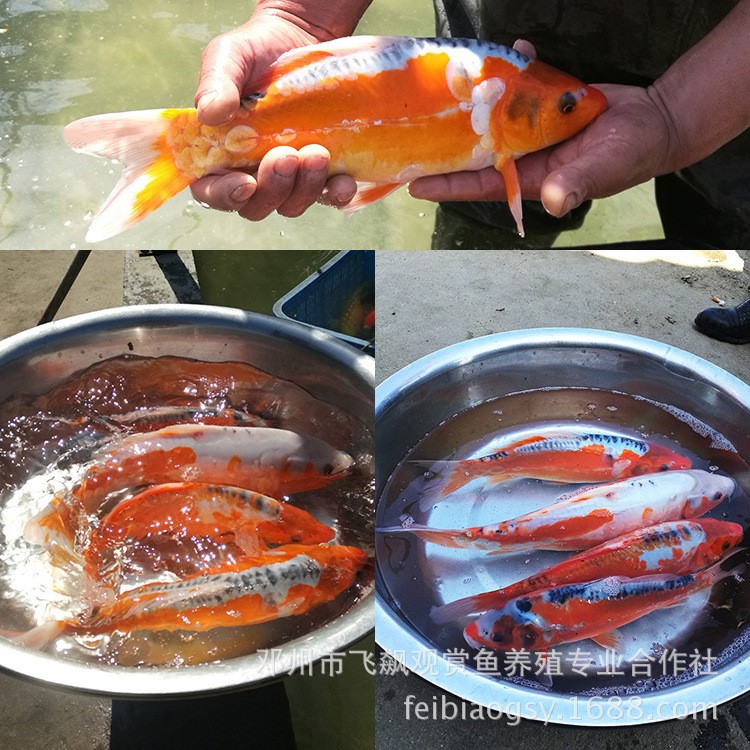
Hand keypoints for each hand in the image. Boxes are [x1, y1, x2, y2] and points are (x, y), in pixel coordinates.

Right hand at [191, 12, 356, 218]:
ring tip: (317, 153)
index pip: (212, 192)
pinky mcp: (322, 174)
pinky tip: (344, 178)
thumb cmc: (256, 51)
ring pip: (292, 205)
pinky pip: (329, 198)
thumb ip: (215, 83)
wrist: (303, 36)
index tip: (245, 182)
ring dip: (305, 188)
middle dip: (273, 188)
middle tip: (287, 155)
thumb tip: (209, 114)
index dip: (226, 196)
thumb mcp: (229, 57)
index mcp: (219, 155)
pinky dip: (336, 193)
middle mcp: (252, 173)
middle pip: (256, 206)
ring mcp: (289, 178)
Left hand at [408, 42, 676, 217]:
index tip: (414, 182)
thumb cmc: (630, 155)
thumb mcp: (604, 170)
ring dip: (476, 100)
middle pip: (475, 151)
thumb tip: (554, 200)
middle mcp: (524, 155)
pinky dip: (515, 69)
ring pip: (493, 117)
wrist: (654, 121)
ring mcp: (532, 129)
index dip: (448, 185)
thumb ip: (577, 183)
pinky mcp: (545, 104)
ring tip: (454, 80)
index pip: (480, 185)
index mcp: (531, 178)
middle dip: (446, 141)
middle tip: (413, 128)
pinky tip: (514, 51)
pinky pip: (521, 88)